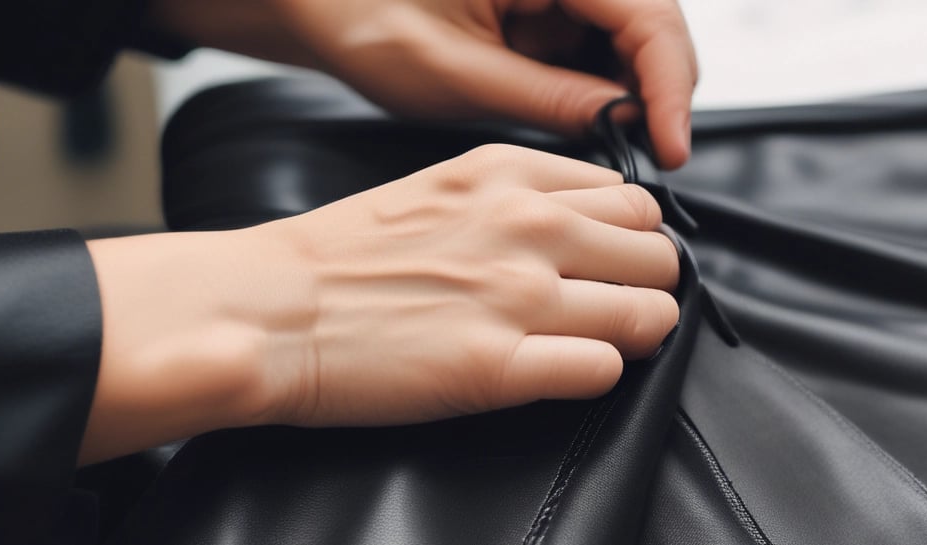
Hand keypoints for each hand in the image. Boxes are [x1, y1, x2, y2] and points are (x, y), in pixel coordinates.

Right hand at [81, 145, 678, 461]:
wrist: (270, 309)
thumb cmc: (342, 255)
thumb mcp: (441, 187)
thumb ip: (520, 194)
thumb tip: (587, 222)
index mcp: (510, 176)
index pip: (634, 199)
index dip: (630, 237)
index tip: (611, 261)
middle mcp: (526, 225)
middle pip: (656, 254)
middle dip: (644, 284)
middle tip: (614, 305)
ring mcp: (517, 296)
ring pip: (650, 312)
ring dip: (634, 332)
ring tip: (597, 341)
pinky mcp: (499, 367)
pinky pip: (605, 370)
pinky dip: (595, 375)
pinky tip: (559, 371)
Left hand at [151, 0, 698, 168]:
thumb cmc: (356, 13)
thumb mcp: (453, 73)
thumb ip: (544, 96)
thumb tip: (618, 122)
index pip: (646, 14)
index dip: (670, 85)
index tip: (672, 145)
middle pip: (649, 22)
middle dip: (657, 90)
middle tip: (651, 154)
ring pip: (626, 35)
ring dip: (628, 89)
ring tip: (608, 144)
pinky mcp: (538, 2)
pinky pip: (589, 41)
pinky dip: (595, 84)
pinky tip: (580, 116)